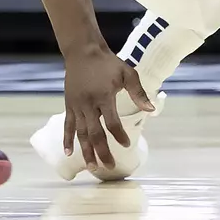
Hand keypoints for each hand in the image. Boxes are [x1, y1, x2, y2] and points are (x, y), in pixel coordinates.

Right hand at [61, 45, 154, 168]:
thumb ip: (138, 92)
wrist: (83, 51)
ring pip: (81, 133)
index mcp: (103, 96)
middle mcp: (88, 104)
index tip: (126, 145)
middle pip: (95, 133)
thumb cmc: (107, 63)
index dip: (119, 135)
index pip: (112, 122)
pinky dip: (67, 139)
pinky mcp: (69, 105)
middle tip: (109, 166)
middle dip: (102, 151)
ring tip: (92, 167)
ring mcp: (76, 105)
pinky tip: (68, 153)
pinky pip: (68, 125)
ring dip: (86, 151)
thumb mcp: (127, 73)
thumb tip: (151, 109)